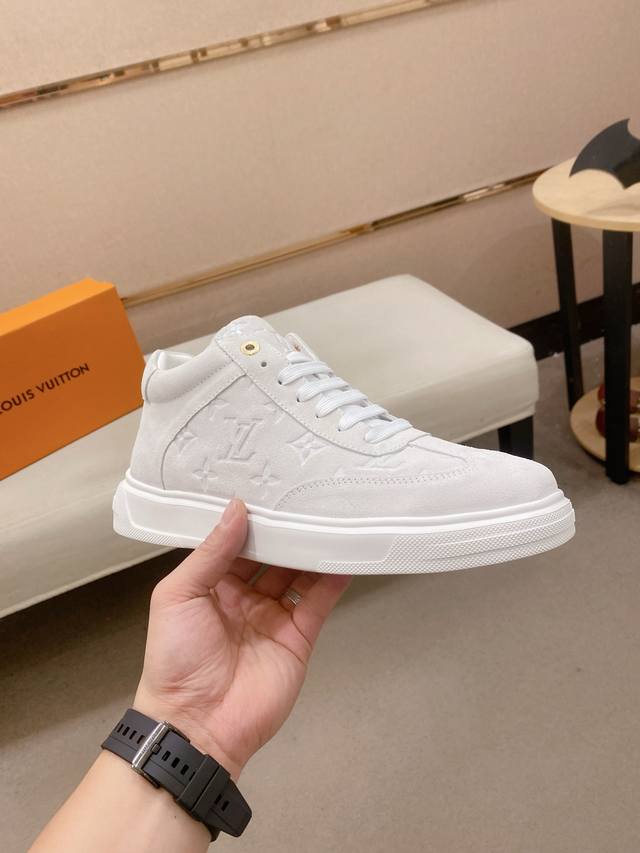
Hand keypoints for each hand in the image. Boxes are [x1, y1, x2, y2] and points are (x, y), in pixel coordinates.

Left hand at [134, 499, 350, 778]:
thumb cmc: (175, 657)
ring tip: (328, 520)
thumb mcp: (178, 595)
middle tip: (304, 498)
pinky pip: (317, 602)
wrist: (197, 724)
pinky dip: (331, 580)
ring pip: (297, 575)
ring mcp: (272, 617)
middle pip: (271, 557)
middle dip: (285, 531)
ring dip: (311, 551)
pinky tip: (342, 556)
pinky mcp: (297, 637)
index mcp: (211, 585)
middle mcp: (243, 597)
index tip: (268, 490)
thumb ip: (211, 552)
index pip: (235, 544)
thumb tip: (236, 509)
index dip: (251, 521)